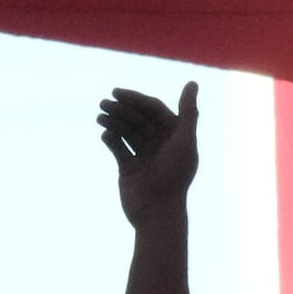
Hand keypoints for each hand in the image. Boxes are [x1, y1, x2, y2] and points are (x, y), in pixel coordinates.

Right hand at [102, 82, 198, 224]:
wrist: (157, 211)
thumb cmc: (174, 176)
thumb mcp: (184, 140)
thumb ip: (188, 112)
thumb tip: (192, 82)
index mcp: (174, 135)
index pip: (153, 110)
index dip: (136, 99)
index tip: (118, 93)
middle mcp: (159, 143)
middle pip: (138, 119)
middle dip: (121, 109)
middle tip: (104, 103)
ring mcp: (143, 155)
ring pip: (126, 131)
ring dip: (113, 121)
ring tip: (100, 116)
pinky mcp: (128, 168)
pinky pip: (118, 148)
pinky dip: (111, 139)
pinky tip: (105, 134)